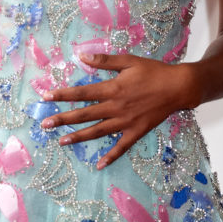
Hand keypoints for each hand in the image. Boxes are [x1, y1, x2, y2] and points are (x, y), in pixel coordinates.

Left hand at [40, 53, 195, 168]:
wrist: (178, 87)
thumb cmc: (153, 71)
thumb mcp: (129, 61)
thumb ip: (105, 61)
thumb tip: (82, 56)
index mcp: (113, 89)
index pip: (82, 93)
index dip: (63, 95)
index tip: (46, 97)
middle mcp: (116, 107)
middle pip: (85, 115)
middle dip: (63, 120)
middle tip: (44, 125)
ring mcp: (126, 122)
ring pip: (98, 132)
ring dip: (79, 137)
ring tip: (62, 142)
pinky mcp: (136, 131)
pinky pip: (121, 146)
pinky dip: (110, 156)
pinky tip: (99, 164)